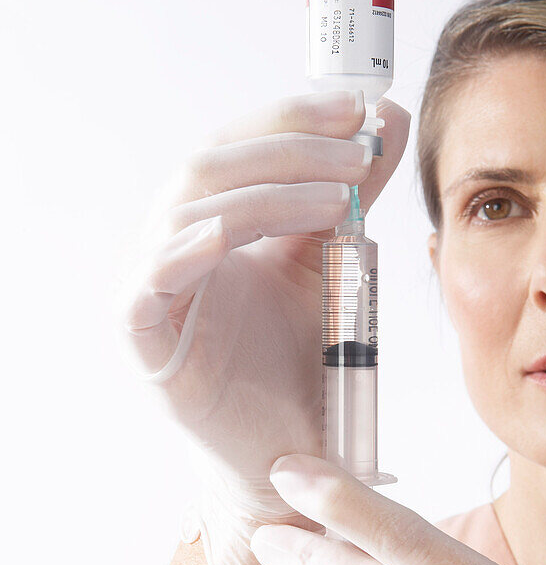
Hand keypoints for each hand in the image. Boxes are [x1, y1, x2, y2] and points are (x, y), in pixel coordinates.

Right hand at [114, 92, 409, 564]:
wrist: (286, 455)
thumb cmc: (298, 365)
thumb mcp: (331, 264)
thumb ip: (348, 194)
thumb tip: (383, 117)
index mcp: (208, 222)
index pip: (237, 146)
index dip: (290, 117)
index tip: (357, 108)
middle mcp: (170, 245)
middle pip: (209, 165)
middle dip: (286, 146)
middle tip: (355, 148)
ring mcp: (149, 291)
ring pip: (189, 210)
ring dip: (266, 192)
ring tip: (338, 198)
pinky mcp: (141, 342)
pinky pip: (151, 282)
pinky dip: (187, 249)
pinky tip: (228, 232)